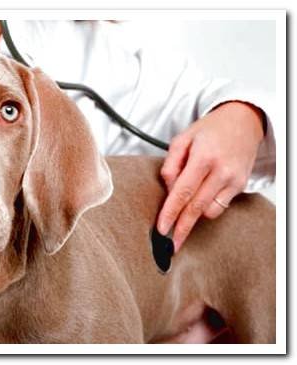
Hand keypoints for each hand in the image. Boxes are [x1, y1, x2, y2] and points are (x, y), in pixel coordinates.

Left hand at [157, 102, 263, 251]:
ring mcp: (234, 180)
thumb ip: (171, 164)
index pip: (183, 192)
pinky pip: (220, 207)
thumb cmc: (209, 130)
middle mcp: (221, 171)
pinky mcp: (241, 185)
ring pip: (209, 211)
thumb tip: (168, 189)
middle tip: (169, 245)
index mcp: (203, 157)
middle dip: (181, 228)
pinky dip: (206, 208)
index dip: (171, 213)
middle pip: (196, 208)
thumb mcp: (182, 139)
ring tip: (181, 214)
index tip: (162, 229)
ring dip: (193, 216)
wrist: (243, 121)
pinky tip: (198, 202)